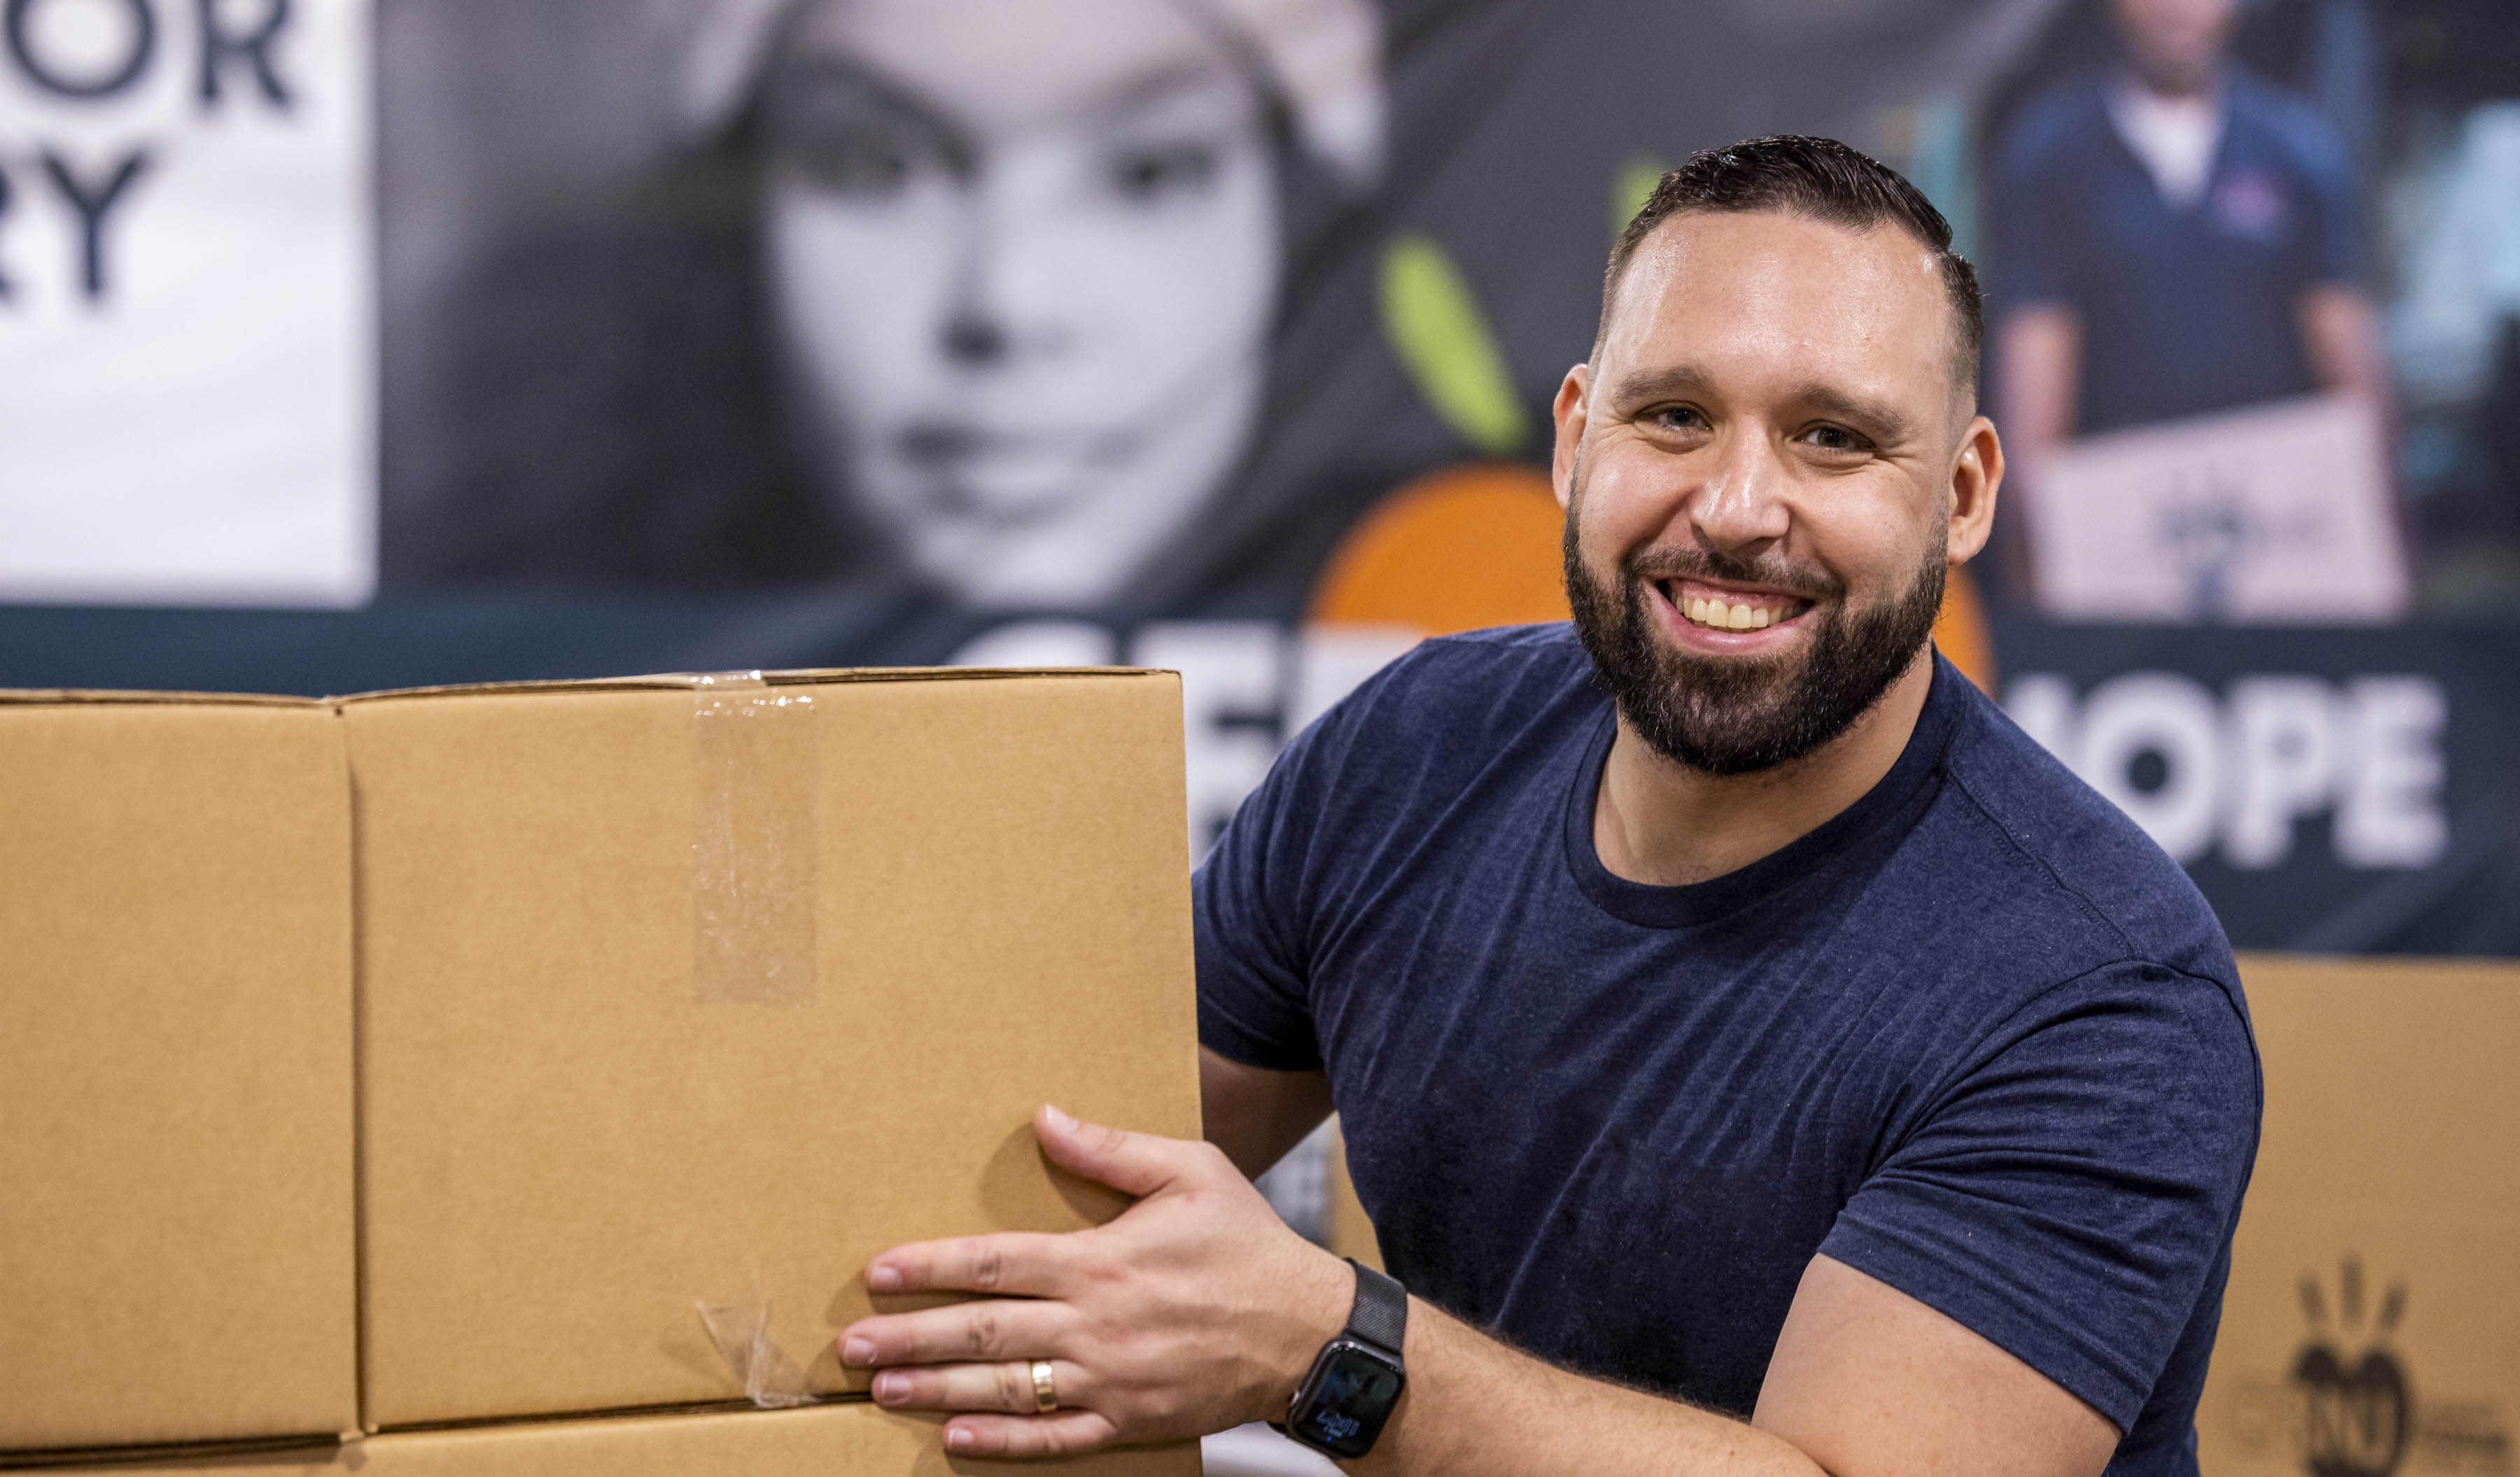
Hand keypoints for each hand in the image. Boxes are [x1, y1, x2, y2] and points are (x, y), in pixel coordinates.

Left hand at [838, 1104, 1352, 1457]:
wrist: (1308, 1333)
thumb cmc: (1249, 1246)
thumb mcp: (1191, 1172)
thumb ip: (1113, 1149)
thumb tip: (1046, 1118)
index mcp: (1102, 1261)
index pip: (995, 1263)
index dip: (930, 1267)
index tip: (877, 1272)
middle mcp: (1095, 1326)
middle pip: (982, 1333)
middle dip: (909, 1339)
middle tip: (851, 1348)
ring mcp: (1109, 1381)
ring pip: (1005, 1389)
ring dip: (936, 1391)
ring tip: (882, 1391)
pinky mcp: (1129, 1421)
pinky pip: (1055, 1439)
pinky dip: (1003, 1441)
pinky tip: (955, 1438)